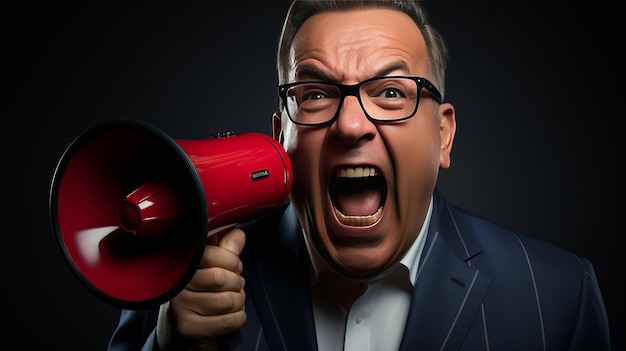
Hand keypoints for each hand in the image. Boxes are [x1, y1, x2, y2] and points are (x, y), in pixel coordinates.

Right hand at [157, 227, 246, 350]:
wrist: (189, 325)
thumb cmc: (203, 290)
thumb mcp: (213, 265)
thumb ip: (226, 249)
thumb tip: (237, 236)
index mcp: (182, 264)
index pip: (209, 255)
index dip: (230, 259)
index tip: (234, 265)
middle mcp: (177, 285)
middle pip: (220, 278)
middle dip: (236, 281)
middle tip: (235, 284)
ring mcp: (180, 308)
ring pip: (227, 301)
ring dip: (238, 300)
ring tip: (233, 299)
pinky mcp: (189, 328)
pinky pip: (228, 321)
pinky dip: (239, 316)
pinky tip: (231, 313)